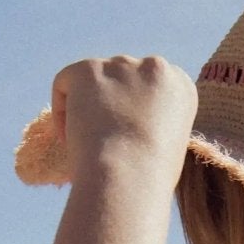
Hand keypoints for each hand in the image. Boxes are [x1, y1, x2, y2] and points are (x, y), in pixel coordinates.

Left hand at [49, 55, 197, 188]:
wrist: (128, 178)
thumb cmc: (150, 179)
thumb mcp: (168, 147)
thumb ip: (155, 124)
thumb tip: (131, 127)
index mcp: (181, 85)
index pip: (152, 85)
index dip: (134, 109)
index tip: (126, 136)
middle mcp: (156, 66)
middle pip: (123, 79)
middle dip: (111, 106)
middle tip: (103, 141)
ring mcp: (121, 65)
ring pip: (94, 82)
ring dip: (87, 109)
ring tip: (86, 145)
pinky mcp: (89, 69)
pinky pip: (65, 83)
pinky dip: (61, 110)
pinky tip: (68, 137)